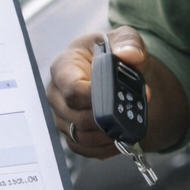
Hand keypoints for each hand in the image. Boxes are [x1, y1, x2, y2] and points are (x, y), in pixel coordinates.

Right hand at [47, 27, 148, 158]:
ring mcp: (61, 117)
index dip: (97, 99)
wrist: (110, 70)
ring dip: (109, 136)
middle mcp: (56, 95)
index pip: (73, 90)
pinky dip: (106, 147)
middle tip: (133, 114)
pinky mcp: (70, 134)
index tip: (119, 99)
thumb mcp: (123, 39)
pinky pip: (85, 149)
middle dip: (109, 120)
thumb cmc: (110, 53)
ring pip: (82, 137)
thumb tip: (129, 55)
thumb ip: (129, 43)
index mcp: (63, 68)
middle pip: (77, 118)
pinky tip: (121, 136)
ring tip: (130, 125)